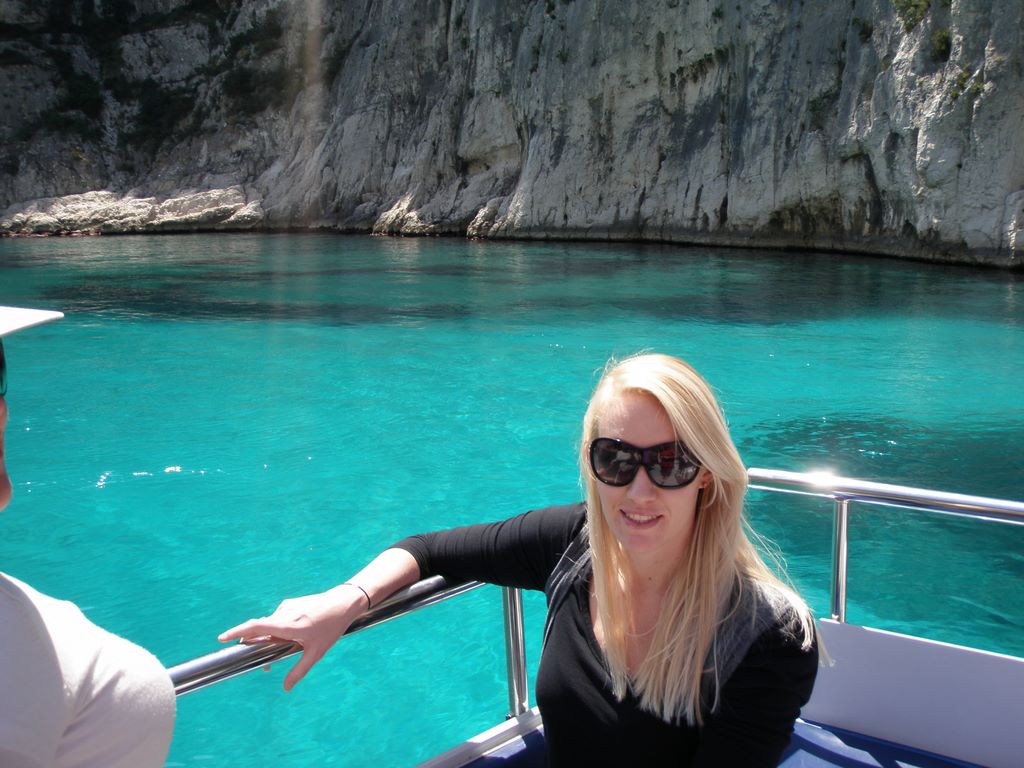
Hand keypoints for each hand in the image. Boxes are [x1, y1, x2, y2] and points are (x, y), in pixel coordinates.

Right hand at [218, 586, 364, 690]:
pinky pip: (278, 618)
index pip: (255, 627)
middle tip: (262, 662)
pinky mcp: (291, 603)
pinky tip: (294, 635)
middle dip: (255, 645)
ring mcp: (287, 606)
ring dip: (269, 638)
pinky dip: (278, 629)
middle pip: (260, 630)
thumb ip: (299, 670)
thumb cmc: (331, 627)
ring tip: (282, 651)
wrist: (344, 602)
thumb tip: (286, 688)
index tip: (222, 638)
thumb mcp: (316, 652)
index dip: (236, 632)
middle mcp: (284, 614)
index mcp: (287, 626)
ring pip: (270, 625)